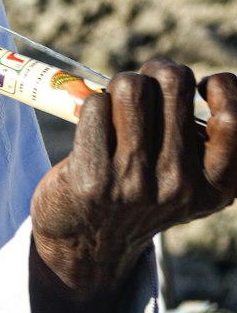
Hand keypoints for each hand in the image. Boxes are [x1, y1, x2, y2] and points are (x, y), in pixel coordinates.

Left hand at [29, 60, 236, 312]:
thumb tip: (191, 75)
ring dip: (121, 84)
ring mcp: (136, 182)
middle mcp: (180, 186)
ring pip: (131, 87)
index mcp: (215, 187)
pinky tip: (95, 127)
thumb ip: (203, 137)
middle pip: (173, 81)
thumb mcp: (190, 180)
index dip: (222, 88)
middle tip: (149, 84)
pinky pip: (96, 104)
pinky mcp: (93, 177)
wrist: (91, 241)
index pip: (234, 121)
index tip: (205, 87)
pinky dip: (93, 105)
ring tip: (118, 104)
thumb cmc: (145, 189)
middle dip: (158, 71)